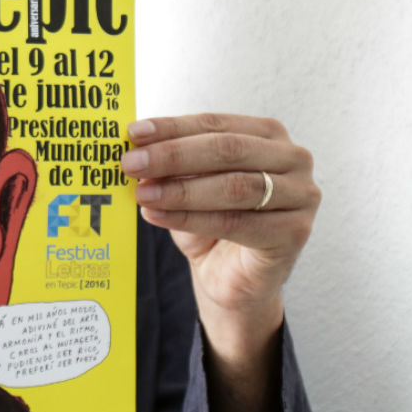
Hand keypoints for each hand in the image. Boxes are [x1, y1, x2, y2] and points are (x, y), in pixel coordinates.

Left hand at [122, 113, 320, 411]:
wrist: (228, 291)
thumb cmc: (200, 233)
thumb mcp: (176, 192)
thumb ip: (157, 165)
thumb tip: (110, 145)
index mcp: (261, 135)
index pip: (210, 120)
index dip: (166, 125)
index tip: (124, 130)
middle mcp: (289, 158)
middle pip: (224, 145)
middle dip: (168, 153)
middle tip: (123, 160)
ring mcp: (300, 196)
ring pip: (232, 182)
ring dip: (177, 183)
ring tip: (134, 188)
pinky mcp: (294, 234)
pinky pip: (242, 219)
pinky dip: (194, 214)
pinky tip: (154, 213)